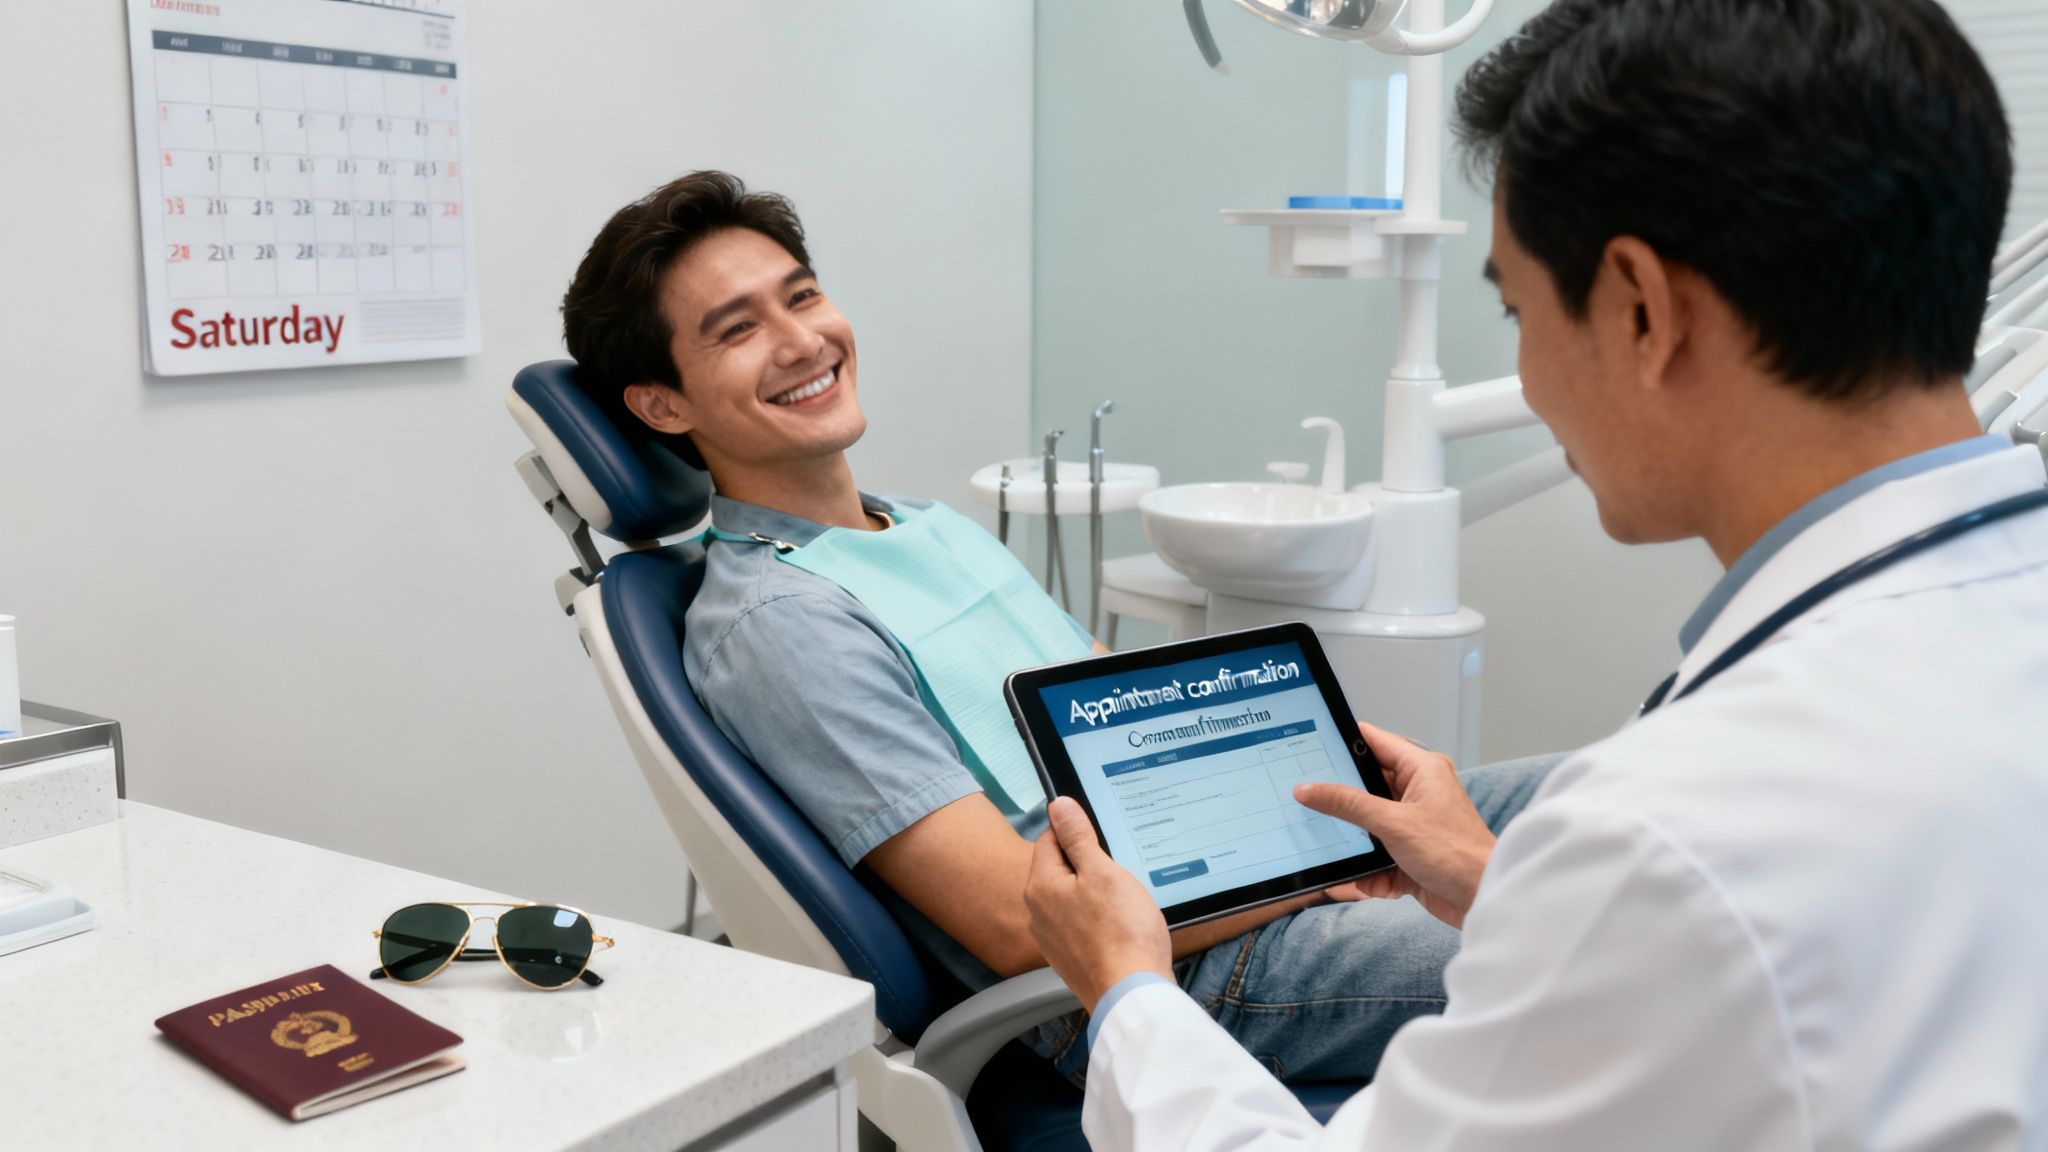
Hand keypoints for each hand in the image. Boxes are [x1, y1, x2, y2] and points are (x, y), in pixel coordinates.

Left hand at [1024, 797, 1172, 1011]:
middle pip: (1060, 869)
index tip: (1102, 838)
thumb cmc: (1122, 932)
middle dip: (1088, 865)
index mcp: (1041, 886)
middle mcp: (1037, 913)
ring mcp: (1052, 939)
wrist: (1132, 993)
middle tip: (1118, 875)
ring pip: (1071, 898)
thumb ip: (1077, 837)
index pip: (1049, 839)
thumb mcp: (1103, 871)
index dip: (1077, 832)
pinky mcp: (1069, 958)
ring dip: (1094, 893)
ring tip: (1122, 904)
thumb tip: (1059, 805)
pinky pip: (1080, 925)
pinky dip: (1098, 920)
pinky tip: (1119, 927)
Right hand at [1296, 722, 1496, 928]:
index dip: (1344, 742)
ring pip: (1369, 826)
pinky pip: (1379, 857)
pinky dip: (1371, 872)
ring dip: (1357, 846)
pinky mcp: (1413, 854)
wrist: (1483, 898)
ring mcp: (1415, 824)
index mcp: (1421, 770)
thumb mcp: (1392, 823)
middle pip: (1366, 787)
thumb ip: (1347, 804)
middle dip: (1343, 804)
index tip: (1313, 747)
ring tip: (1342, 855)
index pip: (1374, 741)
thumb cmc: (1456, 854)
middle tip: (1314, 806)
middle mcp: (1418, 792)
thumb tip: (1310, 789)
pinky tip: (1367, 883)